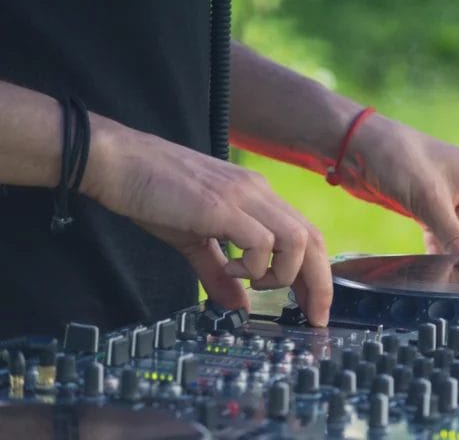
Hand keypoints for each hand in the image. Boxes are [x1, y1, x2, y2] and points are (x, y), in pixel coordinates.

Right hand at [81, 115, 332, 325]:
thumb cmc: (153, 194)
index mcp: (258, 198)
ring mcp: (243, 196)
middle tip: (313, 316)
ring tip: (254, 283)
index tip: (313, 307)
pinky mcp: (221, 206)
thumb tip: (239, 307)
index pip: (308, 235)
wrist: (119, 161)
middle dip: (320, 284)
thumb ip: (219, 274)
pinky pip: (261, 241)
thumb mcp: (194, 240)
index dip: (319, 274)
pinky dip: (254, 266)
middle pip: (314, 239)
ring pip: (297, 240)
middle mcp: (259, 193)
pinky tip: (231, 270)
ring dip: (284, 274)